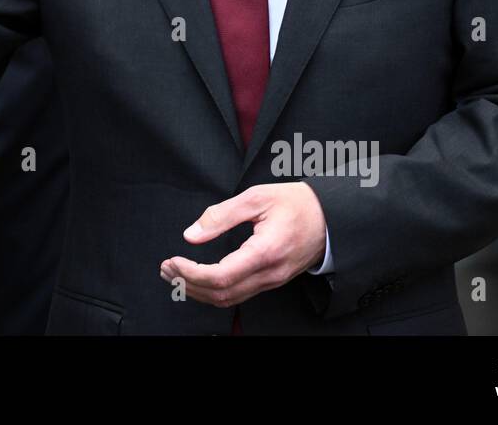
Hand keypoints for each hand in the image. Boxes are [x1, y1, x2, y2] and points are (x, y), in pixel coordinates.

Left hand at [159, 183, 326, 307]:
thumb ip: (221, 215)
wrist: (331, 218)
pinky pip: (239, 294)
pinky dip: (214, 290)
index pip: (220, 276)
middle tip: (166, 268)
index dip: (191, 273)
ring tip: (175, 273)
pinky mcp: (272, 281)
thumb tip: (191, 234)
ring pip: (229, 299)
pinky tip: (199, 277)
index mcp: (265, 252)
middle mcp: (270, 274)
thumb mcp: (256, 197)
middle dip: (188, 284)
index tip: (173, 261)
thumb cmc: (297, 203)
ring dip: (198, 290)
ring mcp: (272, 281)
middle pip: (221, 294)